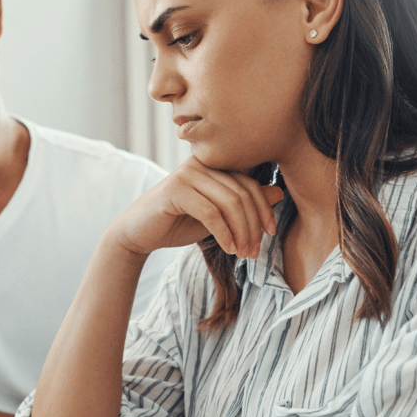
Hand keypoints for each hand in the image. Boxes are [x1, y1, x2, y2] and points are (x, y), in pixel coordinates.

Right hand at [107, 158, 283, 259]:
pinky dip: (224, 233)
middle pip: (241, 193)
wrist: (138, 234)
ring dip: (241, 232)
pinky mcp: (175, 190)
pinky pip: (210, 212)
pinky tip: (229, 249)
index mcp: (212, 164)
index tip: (269, 234)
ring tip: (243, 253)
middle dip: (252, 225)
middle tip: (254, 251)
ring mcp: (187, 174)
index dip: (264, 209)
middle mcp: (201, 163)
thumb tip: (278, 193)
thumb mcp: (218, 216)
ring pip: (229, 203)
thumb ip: (243, 204)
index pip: (249, 183)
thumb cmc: (177, 223)